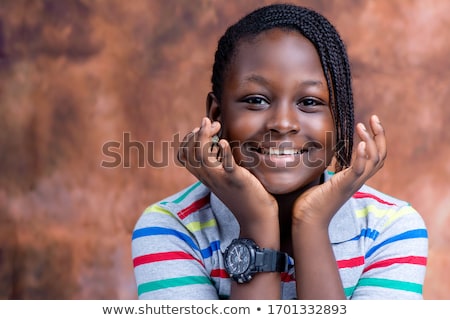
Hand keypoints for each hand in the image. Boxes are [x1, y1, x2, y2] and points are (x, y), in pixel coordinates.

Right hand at [177, 117, 278, 239]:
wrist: (256, 216)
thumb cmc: (244, 193)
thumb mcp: (225, 177)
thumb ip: (218, 162)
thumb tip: (218, 142)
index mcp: (205, 175)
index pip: (183, 155)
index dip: (188, 138)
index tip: (203, 129)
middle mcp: (209, 177)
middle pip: (190, 152)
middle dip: (198, 132)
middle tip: (213, 123)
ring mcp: (221, 179)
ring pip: (202, 157)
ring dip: (206, 137)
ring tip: (216, 126)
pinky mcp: (236, 180)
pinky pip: (226, 165)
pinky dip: (223, 152)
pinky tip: (224, 142)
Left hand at [292, 115, 386, 225]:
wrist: (307, 220)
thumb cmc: (312, 202)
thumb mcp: (323, 179)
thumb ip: (328, 168)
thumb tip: (322, 155)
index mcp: (354, 178)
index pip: (375, 157)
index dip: (376, 139)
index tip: (369, 122)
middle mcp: (358, 180)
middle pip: (380, 156)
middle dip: (379, 135)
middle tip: (374, 118)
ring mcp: (352, 184)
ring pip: (373, 161)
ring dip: (369, 141)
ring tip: (361, 125)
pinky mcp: (343, 187)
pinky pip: (358, 171)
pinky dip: (362, 157)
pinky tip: (360, 144)